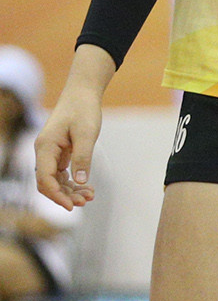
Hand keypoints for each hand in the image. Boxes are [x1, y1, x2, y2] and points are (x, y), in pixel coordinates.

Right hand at [35, 84, 103, 211]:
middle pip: (48, 183)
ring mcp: (51, 153)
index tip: (72, 206)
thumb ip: (82, 157)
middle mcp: (44, 152)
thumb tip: (80, 181)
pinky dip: (73, 181)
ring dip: (71, 190)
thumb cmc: (83, 110)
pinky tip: (87, 188)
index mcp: (45, 147)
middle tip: (86, 202)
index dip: (57, 195)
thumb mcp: (86, 133)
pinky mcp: (60, 153)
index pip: (45, 179)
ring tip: (90, 197)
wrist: (82, 94)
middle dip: (65, 195)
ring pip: (56, 180)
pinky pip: (62, 173)